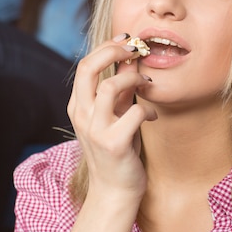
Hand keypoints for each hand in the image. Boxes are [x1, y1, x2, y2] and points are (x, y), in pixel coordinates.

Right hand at [67, 35, 156, 202]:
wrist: (114, 192)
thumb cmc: (117, 149)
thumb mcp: (115, 114)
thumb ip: (120, 88)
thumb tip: (130, 58)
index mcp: (78, 105)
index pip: (84, 64)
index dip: (106, 46)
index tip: (127, 39)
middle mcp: (81, 115)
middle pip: (87, 67)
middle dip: (113, 50)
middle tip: (136, 49)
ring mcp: (95, 130)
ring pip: (110, 86)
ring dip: (133, 78)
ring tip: (146, 83)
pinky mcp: (114, 144)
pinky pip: (135, 113)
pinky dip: (149, 109)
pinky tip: (152, 117)